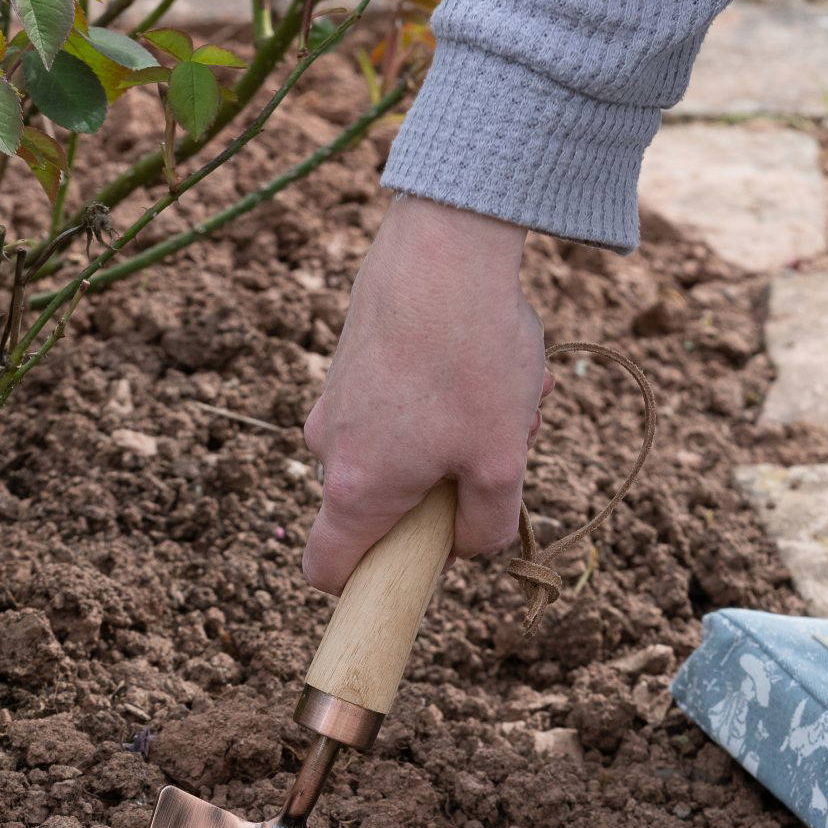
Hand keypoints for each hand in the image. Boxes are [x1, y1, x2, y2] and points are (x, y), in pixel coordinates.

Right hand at [301, 195, 545, 592]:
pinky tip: (483, 351)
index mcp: (356, 490)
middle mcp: (330, 448)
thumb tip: (467, 548)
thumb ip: (486, 527)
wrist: (445, 240)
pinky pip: (397, 400)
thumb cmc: (471, 357)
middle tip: (496, 447)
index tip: (414, 567)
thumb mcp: (501, 461)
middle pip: (378, 506)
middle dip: (439, 492)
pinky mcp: (353, 356)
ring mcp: (336, 398)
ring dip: (451, 436)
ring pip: (397, 447)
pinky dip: (440, 392)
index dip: (364, 586)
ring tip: (502, 392)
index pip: (326, 571)